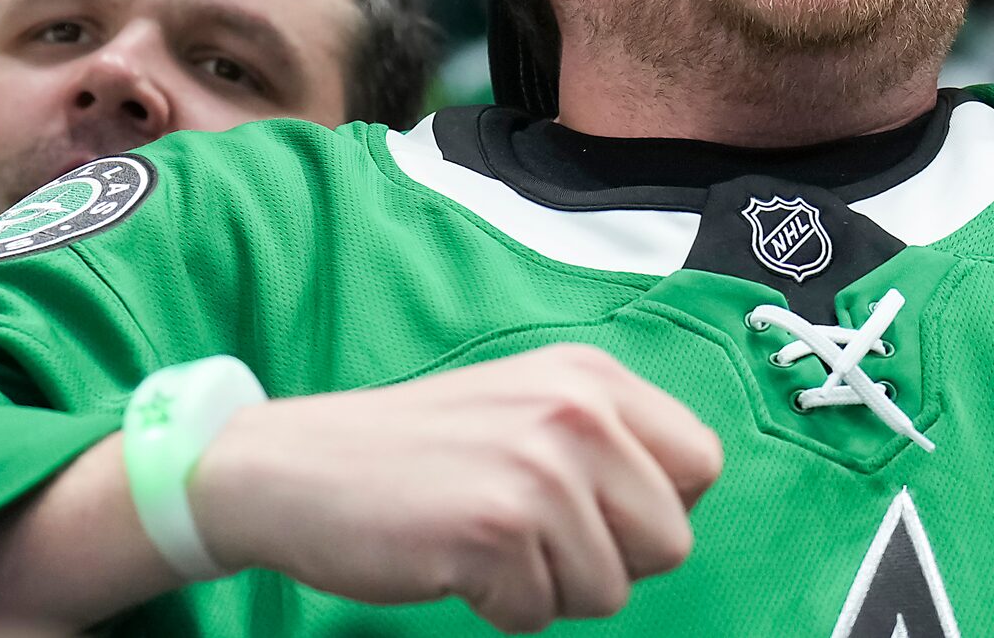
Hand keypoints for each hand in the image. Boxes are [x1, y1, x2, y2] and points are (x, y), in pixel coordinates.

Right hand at [191, 345, 722, 631]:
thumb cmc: (419, 451)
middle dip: (609, 562)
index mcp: (595, 379)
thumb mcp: (530, 405)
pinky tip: (454, 561)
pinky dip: (498, 608)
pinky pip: (538, 617)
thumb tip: (681, 500)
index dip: (656, 509)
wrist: (292, 469)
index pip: (702, 465)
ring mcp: (539, 472)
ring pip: (610, 591)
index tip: (599, 512)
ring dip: (549, 589)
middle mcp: (579, 414)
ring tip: (489, 544)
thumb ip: (610, 438)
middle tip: (536, 540)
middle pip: (670, 540)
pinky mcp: (494, 532)